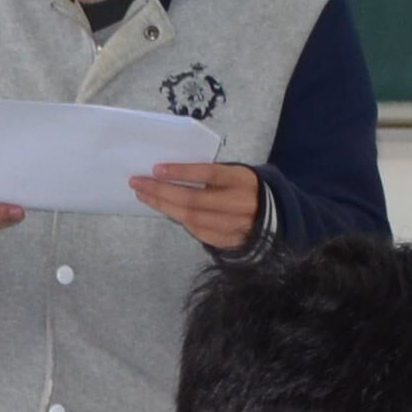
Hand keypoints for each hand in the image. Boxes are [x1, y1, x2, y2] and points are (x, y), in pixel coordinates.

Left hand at [130, 162, 261, 252]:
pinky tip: (164, 210)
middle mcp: (239, 204)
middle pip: (193, 200)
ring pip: (191, 218)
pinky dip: (179, 220)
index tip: (156, 169)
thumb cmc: (244, 188)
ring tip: (144, 195)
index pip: (208, 174)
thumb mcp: (234, 174)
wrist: (273, 217)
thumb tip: (169, 174)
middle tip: (137, 182)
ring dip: (163, 206)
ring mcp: (234, 226)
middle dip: (161, 191)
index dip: (181, 172)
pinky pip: (197, 231)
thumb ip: (211, 175)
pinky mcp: (229, 242)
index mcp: (242, 180)